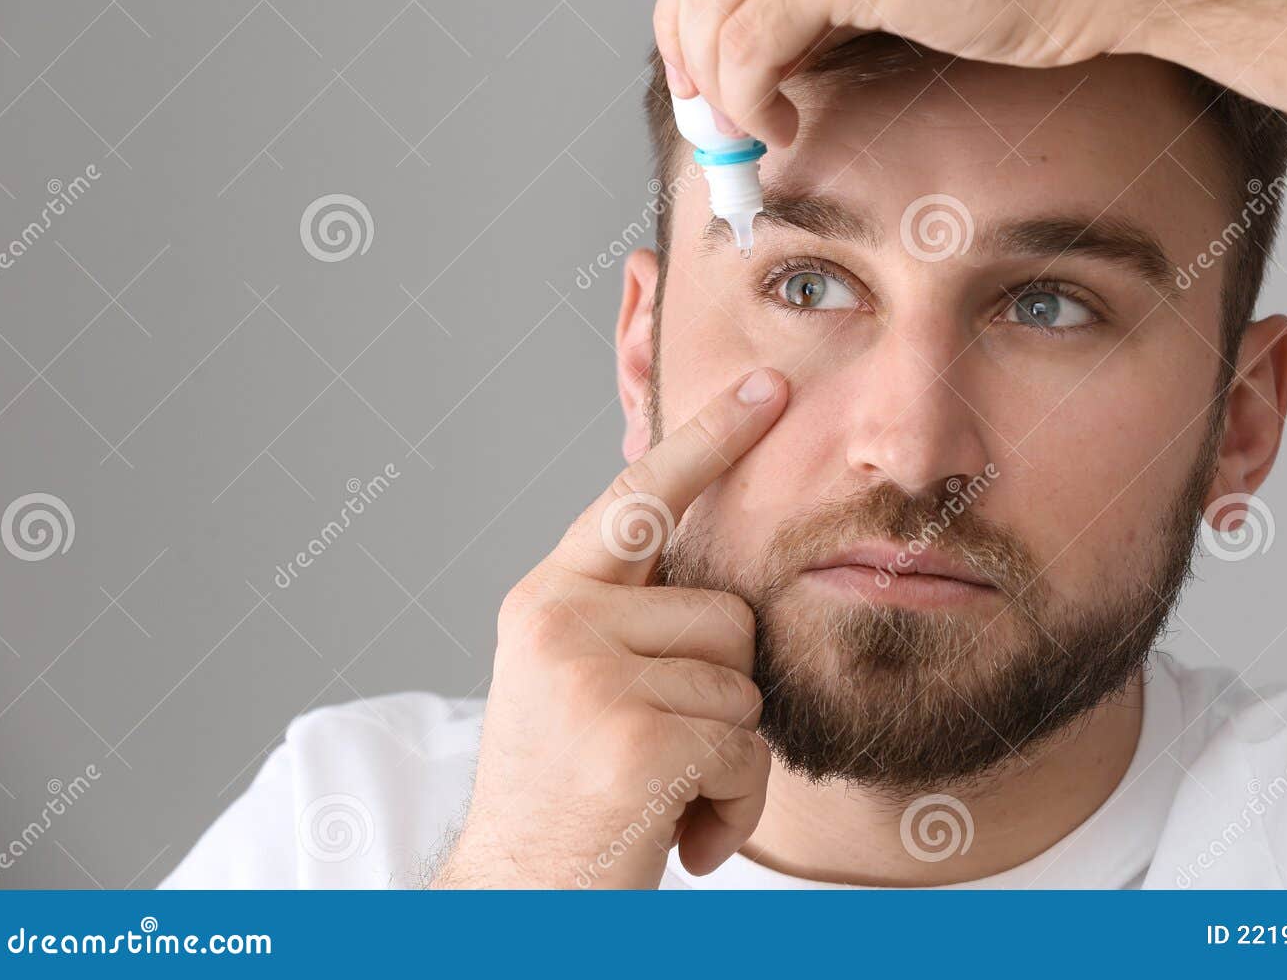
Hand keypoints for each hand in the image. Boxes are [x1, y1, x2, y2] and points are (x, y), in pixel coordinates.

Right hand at [431, 368, 788, 888]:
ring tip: (661, 796)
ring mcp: (591, 676)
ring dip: (728, 761)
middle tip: (658, 755)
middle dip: (721, 698)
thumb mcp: (576, 683)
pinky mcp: (632, 737)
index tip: (768, 384)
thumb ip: (631, 619)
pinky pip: (746, 750)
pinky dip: (733, 807)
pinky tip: (679, 836)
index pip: (638, 499)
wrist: (518, 901)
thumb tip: (721, 581)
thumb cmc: (564, 796)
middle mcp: (560, 620)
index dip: (708, 439)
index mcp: (548, 597)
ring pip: (744, 688)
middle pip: (728, 616)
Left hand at [654, 0, 1143, 146]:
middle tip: (708, 114)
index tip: (699, 65)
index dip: (692, 3)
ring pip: (713, 4)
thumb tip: (733, 30)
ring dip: (718, 87)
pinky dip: (748, 101)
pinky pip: (750, 43)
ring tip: (749, 129)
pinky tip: (780, 125)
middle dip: (691, 49)